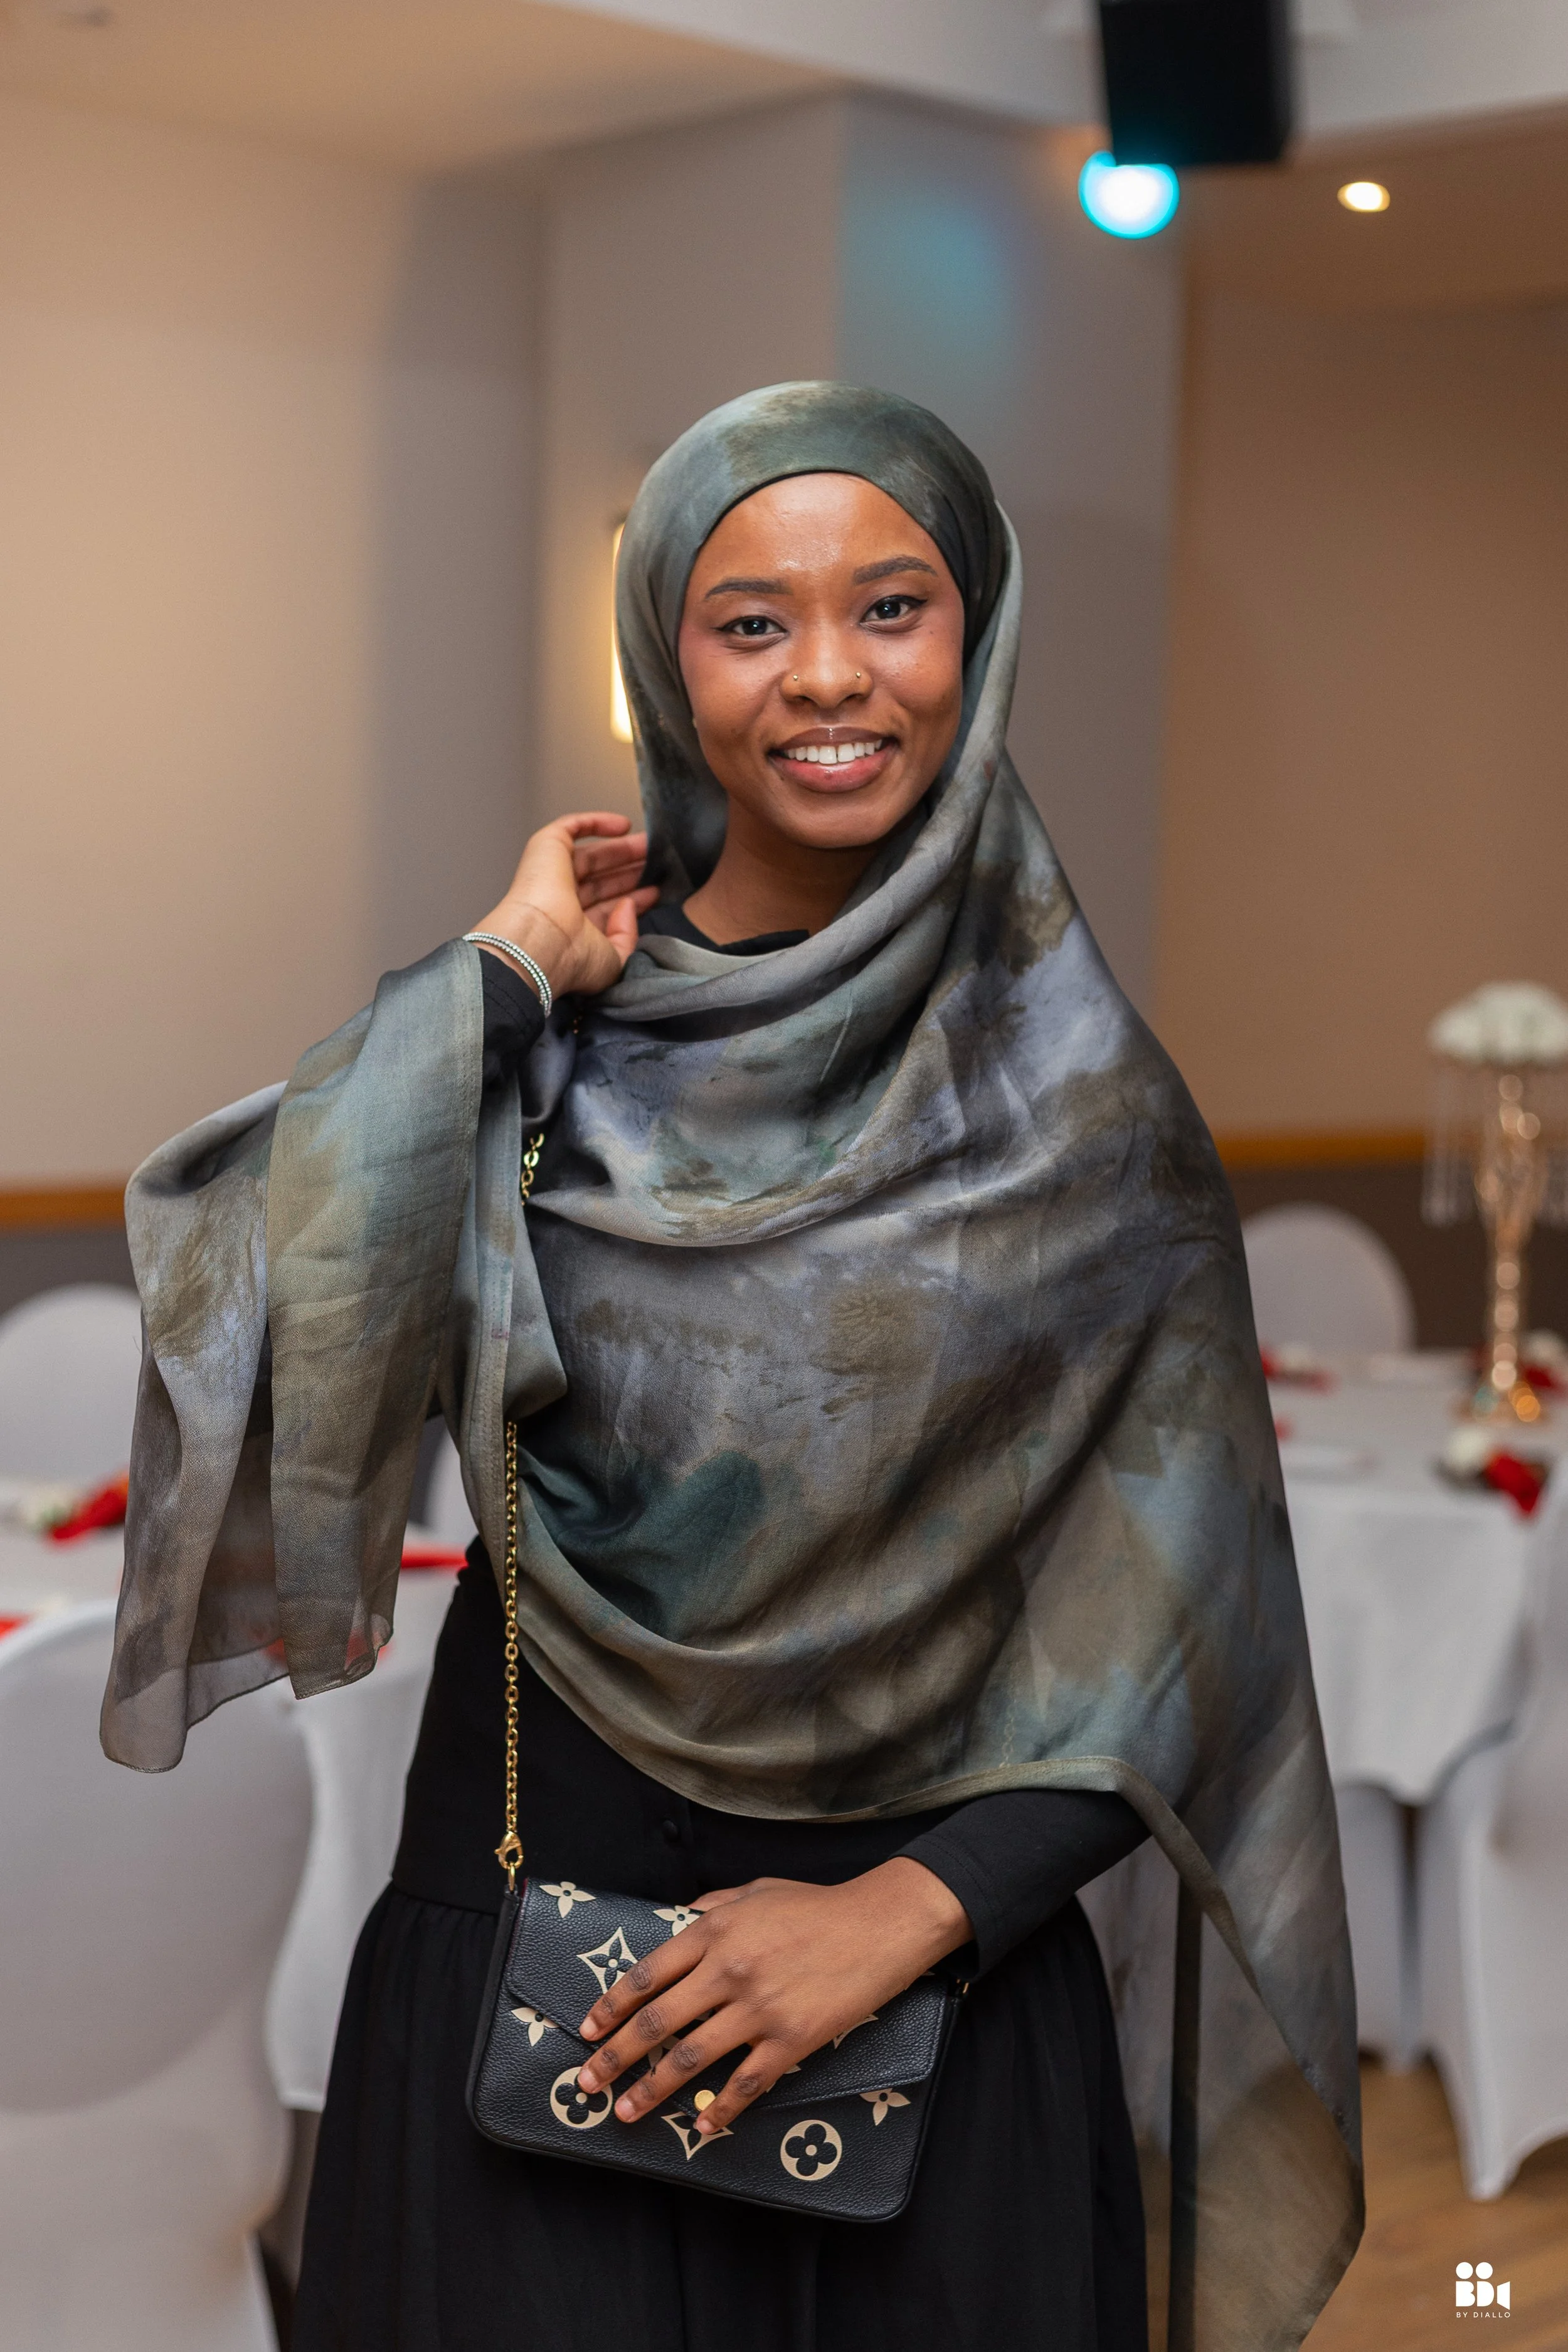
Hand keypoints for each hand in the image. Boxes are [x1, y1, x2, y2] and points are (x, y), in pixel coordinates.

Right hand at [469, 812, 657, 1001]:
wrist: (541, 942)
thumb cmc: (571, 959)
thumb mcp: (613, 960)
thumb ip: (626, 937)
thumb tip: (628, 906)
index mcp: (571, 930)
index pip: (606, 908)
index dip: (633, 898)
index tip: (656, 891)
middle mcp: (559, 902)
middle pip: (602, 880)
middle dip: (631, 871)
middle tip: (659, 863)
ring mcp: (551, 873)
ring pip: (592, 855)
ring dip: (622, 849)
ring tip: (653, 845)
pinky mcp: (546, 848)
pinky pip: (572, 827)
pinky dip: (596, 823)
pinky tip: (624, 825)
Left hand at [574, 1860, 970, 2137]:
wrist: (879, 1925)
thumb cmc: (816, 1905)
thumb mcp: (755, 1891)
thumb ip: (712, 1907)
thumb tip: (677, 1921)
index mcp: (714, 1931)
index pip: (647, 1974)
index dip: (611, 2005)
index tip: (587, 2029)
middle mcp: (728, 1971)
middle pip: (657, 2022)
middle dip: (613, 2056)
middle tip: (586, 2083)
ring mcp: (759, 2009)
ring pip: (691, 2058)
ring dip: (652, 2090)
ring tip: (625, 2111)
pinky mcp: (791, 2040)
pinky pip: (745, 2083)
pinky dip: (719, 2109)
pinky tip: (700, 2126)